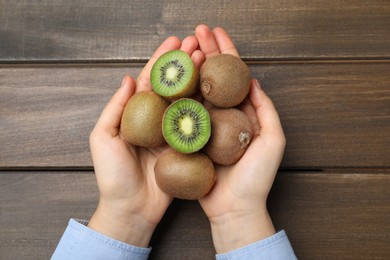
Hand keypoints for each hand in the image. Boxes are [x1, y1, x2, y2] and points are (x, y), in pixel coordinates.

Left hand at [88, 36, 204, 246]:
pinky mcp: (186, 147)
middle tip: (199, 45)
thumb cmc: (112, 176)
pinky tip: (215, 92)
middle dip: (185, 63)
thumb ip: (116, 108)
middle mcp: (155, 120)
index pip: (150, 80)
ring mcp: (172, 133)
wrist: (131, 208)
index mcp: (135, 114)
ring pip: (186, 100)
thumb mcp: (103, 138)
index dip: (162, 60)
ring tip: (209, 60)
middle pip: (172, 86)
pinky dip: (205, 107)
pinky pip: (196, 124)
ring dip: (198, 79)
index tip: (175, 41)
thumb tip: (129, 79)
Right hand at [195, 25, 285, 252]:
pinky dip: (177, 95)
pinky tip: (170, 80)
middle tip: (195, 32)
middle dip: (205, 52)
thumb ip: (265, 110)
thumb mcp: (272, 142)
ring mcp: (205, 126)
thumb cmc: (256, 178)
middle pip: (214, 77)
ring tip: (182, 48)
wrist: (234, 208)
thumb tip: (253, 81)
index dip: (226, 51)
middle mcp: (224, 115)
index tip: (216, 32)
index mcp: (244, 113)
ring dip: (190, 67)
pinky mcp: (190, 138)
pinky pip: (183, 113)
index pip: (234, 75)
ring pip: (196, 90)